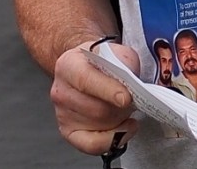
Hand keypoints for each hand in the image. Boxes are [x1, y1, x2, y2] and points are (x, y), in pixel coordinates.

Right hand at [50, 40, 139, 154]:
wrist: (88, 67)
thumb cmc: (102, 60)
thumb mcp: (116, 50)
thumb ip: (124, 63)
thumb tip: (133, 82)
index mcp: (68, 65)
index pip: (86, 80)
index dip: (108, 91)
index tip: (126, 98)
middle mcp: (61, 90)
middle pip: (95, 108)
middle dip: (121, 107)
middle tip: (135, 99)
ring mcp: (62, 113)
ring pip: (99, 124)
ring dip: (120, 118)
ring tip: (127, 107)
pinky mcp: (68, 132)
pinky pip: (92, 145)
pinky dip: (113, 139)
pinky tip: (124, 128)